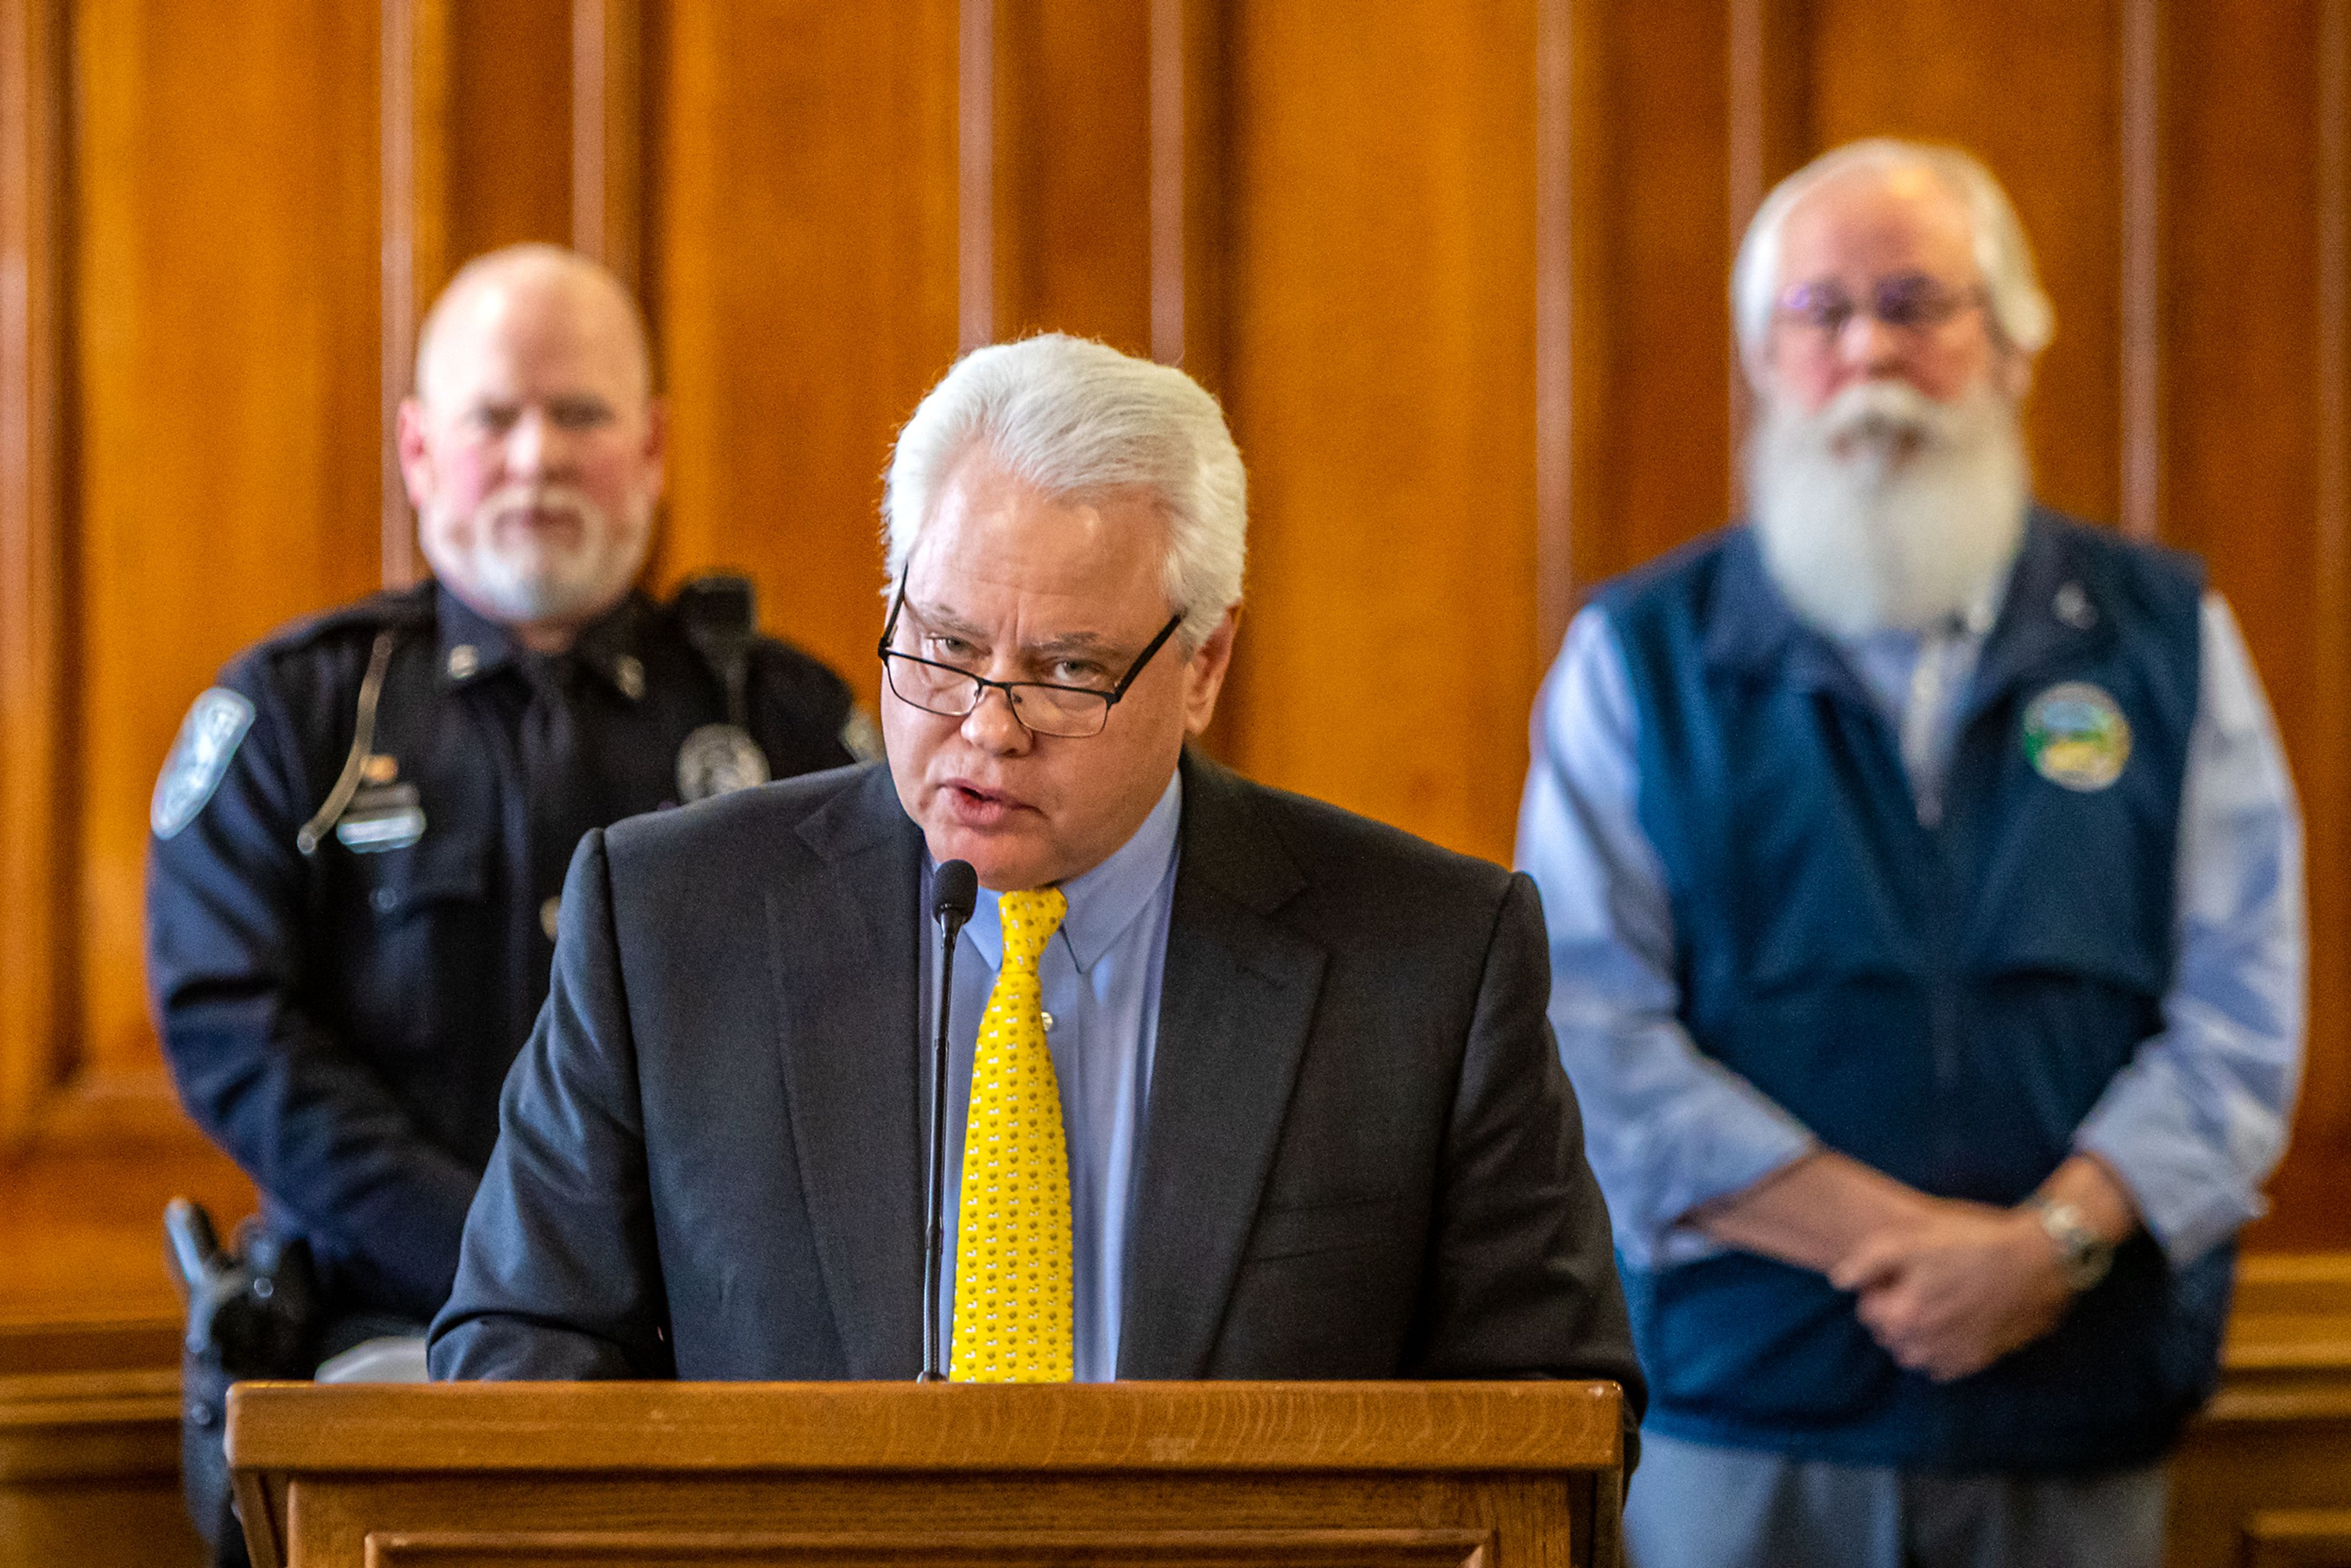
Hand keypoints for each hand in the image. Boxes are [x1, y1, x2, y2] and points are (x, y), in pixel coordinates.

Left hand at [1829, 1200, 2071, 1381]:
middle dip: (1895, 1313)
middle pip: (1889, 1336)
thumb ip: (1867, 1261)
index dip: (1879, 1289)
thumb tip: (1839, 1282)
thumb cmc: (1972, 1246)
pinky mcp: (1978, 1361)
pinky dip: (1939, 1350)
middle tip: (1919, 1286)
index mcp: (1904, 1316)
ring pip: (1913, 1355)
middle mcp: (1925, 1346)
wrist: (2037, 1264)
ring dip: (1915, 1335)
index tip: (1899, 1273)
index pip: (1867, 1313)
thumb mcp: (1913, 1240)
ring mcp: (1953, 1357)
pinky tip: (1953, 1322)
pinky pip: (1942, 1366)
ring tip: (1935, 1303)